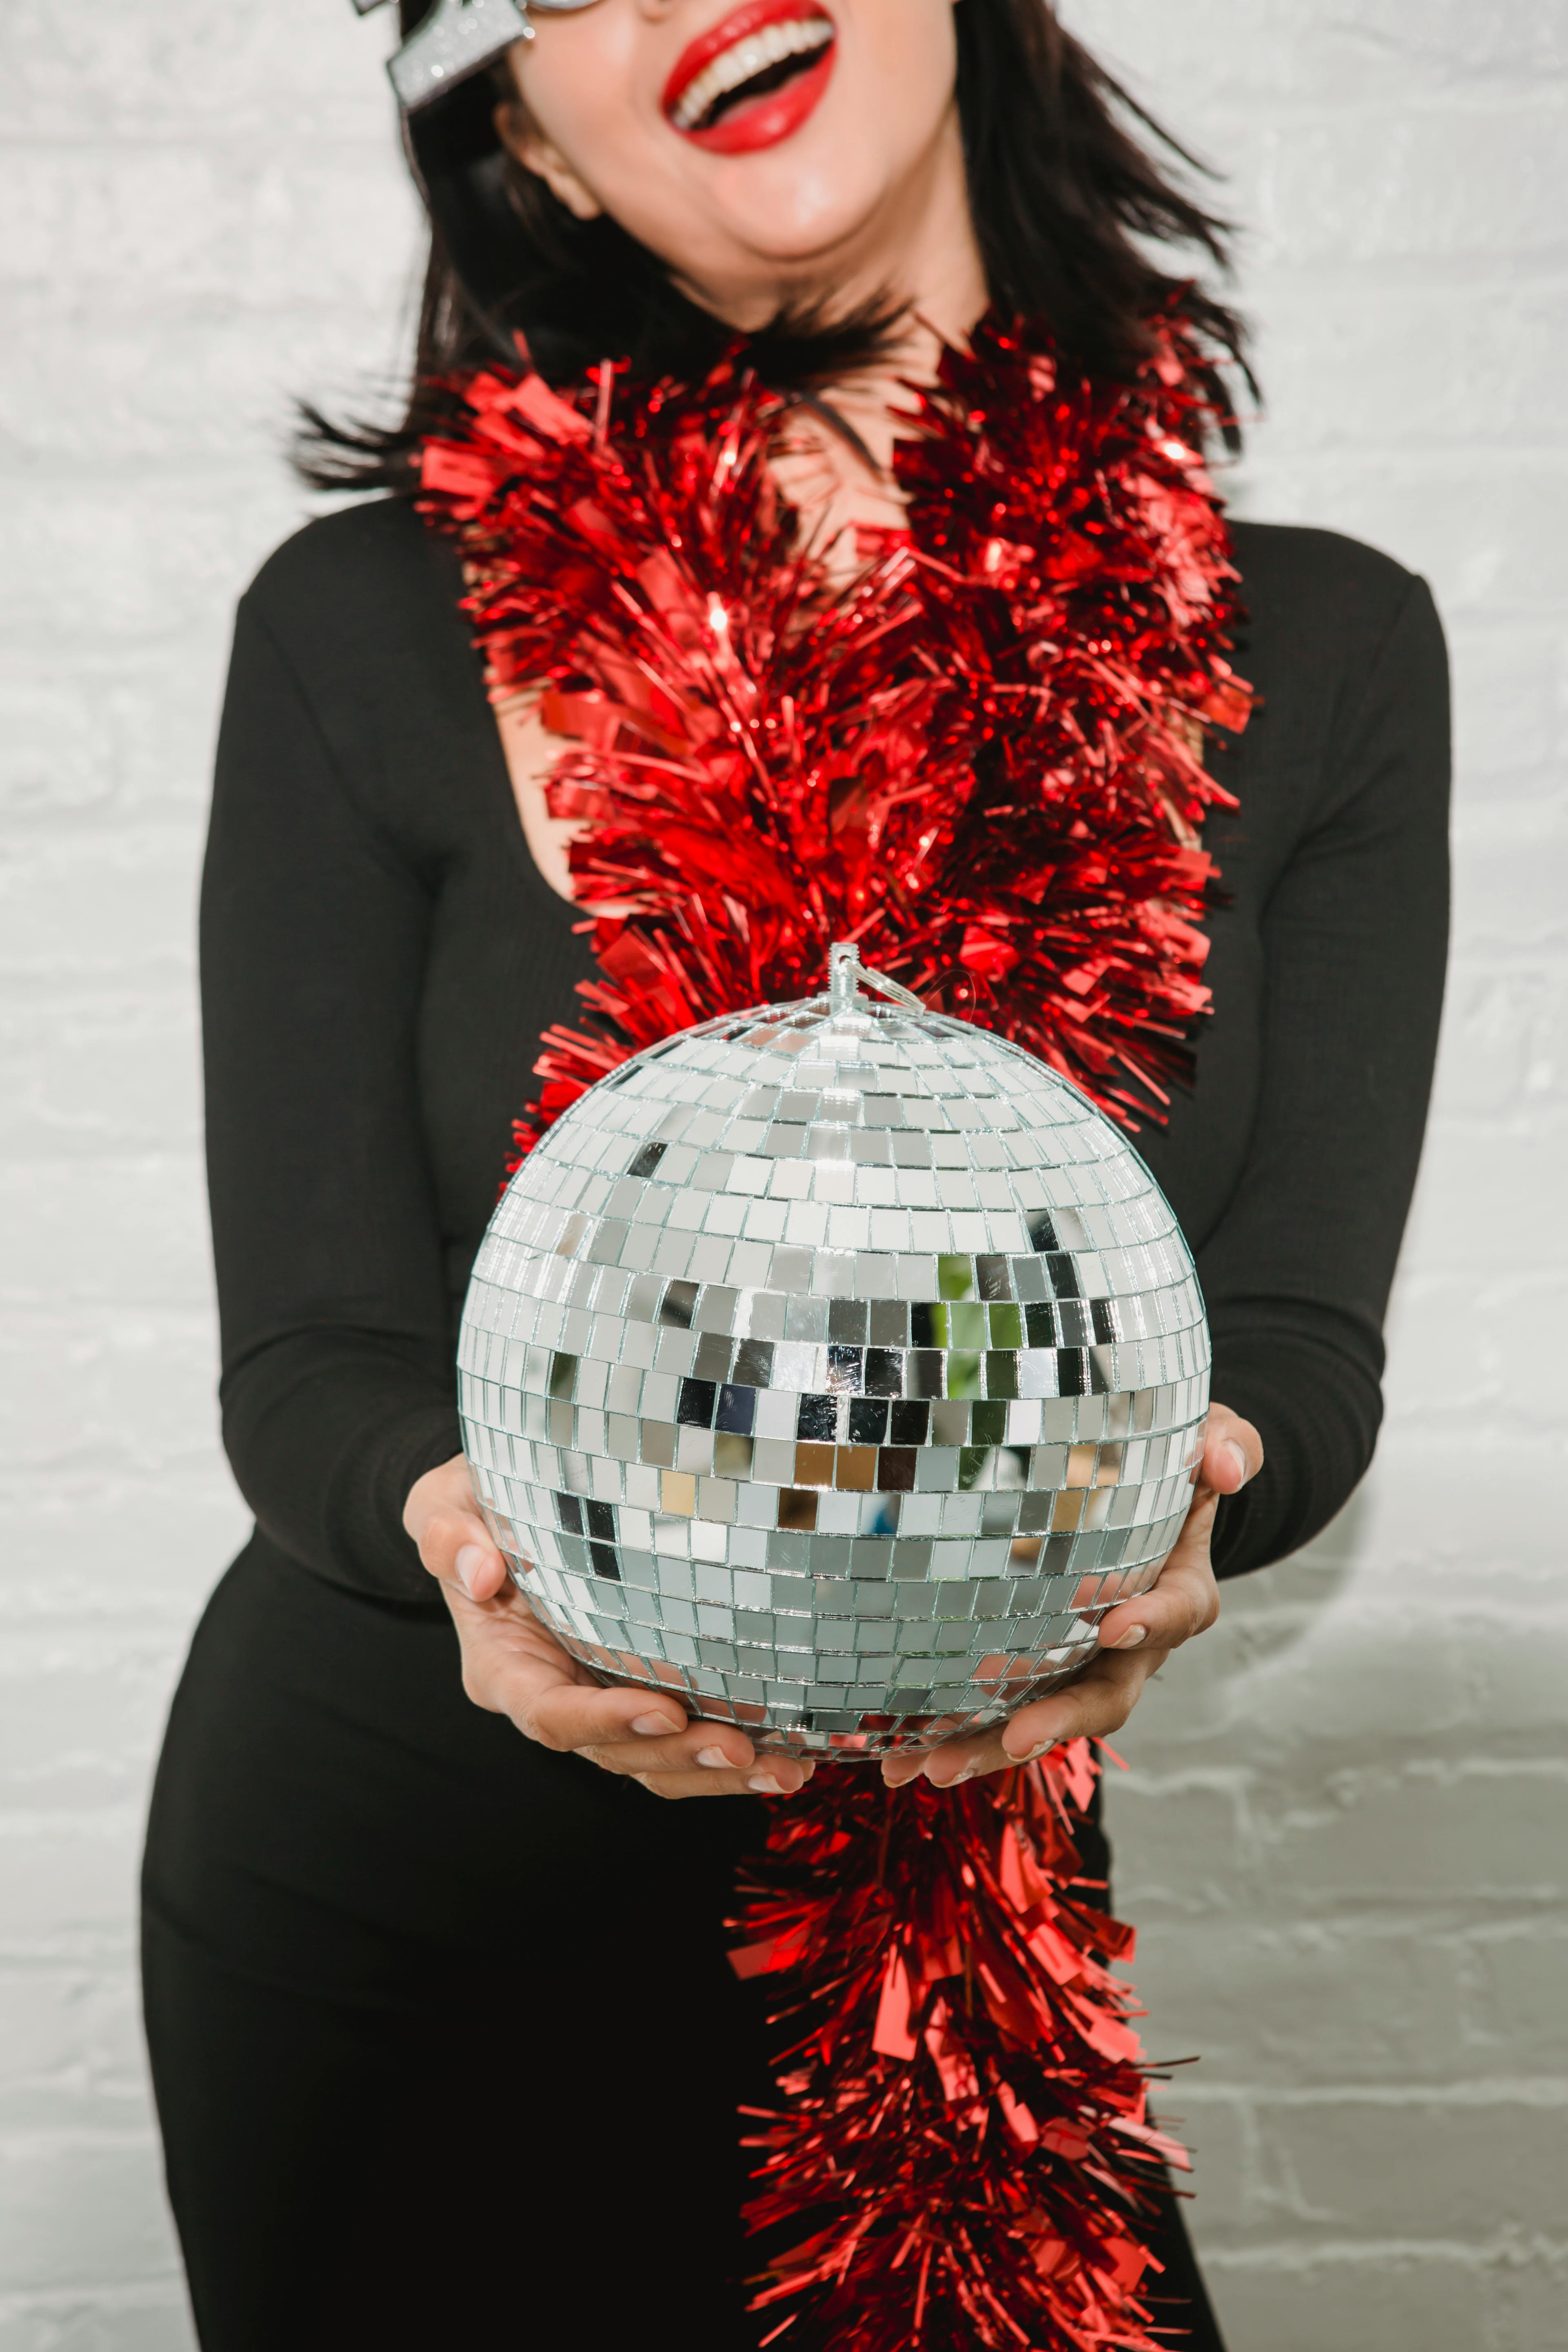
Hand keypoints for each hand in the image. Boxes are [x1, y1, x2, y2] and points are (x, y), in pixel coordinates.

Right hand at [403, 1455, 813, 1801]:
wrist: (495, 1510)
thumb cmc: (471, 1504)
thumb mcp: (444, 1503)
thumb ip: (449, 1534)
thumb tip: (481, 1572)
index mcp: (503, 1667)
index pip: (549, 1713)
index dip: (605, 1721)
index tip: (664, 1710)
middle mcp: (549, 1696)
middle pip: (612, 1751)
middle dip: (678, 1757)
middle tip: (743, 1748)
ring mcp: (595, 1700)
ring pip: (653, 1761)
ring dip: (716, 1772)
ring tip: (782, 1768)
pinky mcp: (634, 1691)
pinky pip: (679, 1740)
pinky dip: (728, 1754)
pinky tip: (783, 1753)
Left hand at [880, 1403, 1262, 1789]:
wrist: (1140, 1493)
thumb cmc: (1174, 1465)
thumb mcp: (1210, 1441)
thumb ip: (1225, 1445)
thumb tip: (1225, 1464)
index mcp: (1178, 1592)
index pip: (1174, 1613)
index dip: (1149, 1623)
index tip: (1114, 1628)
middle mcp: (1130, 1644)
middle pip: (1104, 1695)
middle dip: (1060, 1722)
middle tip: (1016, 1738)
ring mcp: (1078, 1662)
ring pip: (1042, 1716)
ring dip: (989, 1747)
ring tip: (933, 1767)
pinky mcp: (1031, 1666)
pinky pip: (996, 1707)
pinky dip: (952, 1732)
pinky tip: (899, 1755)